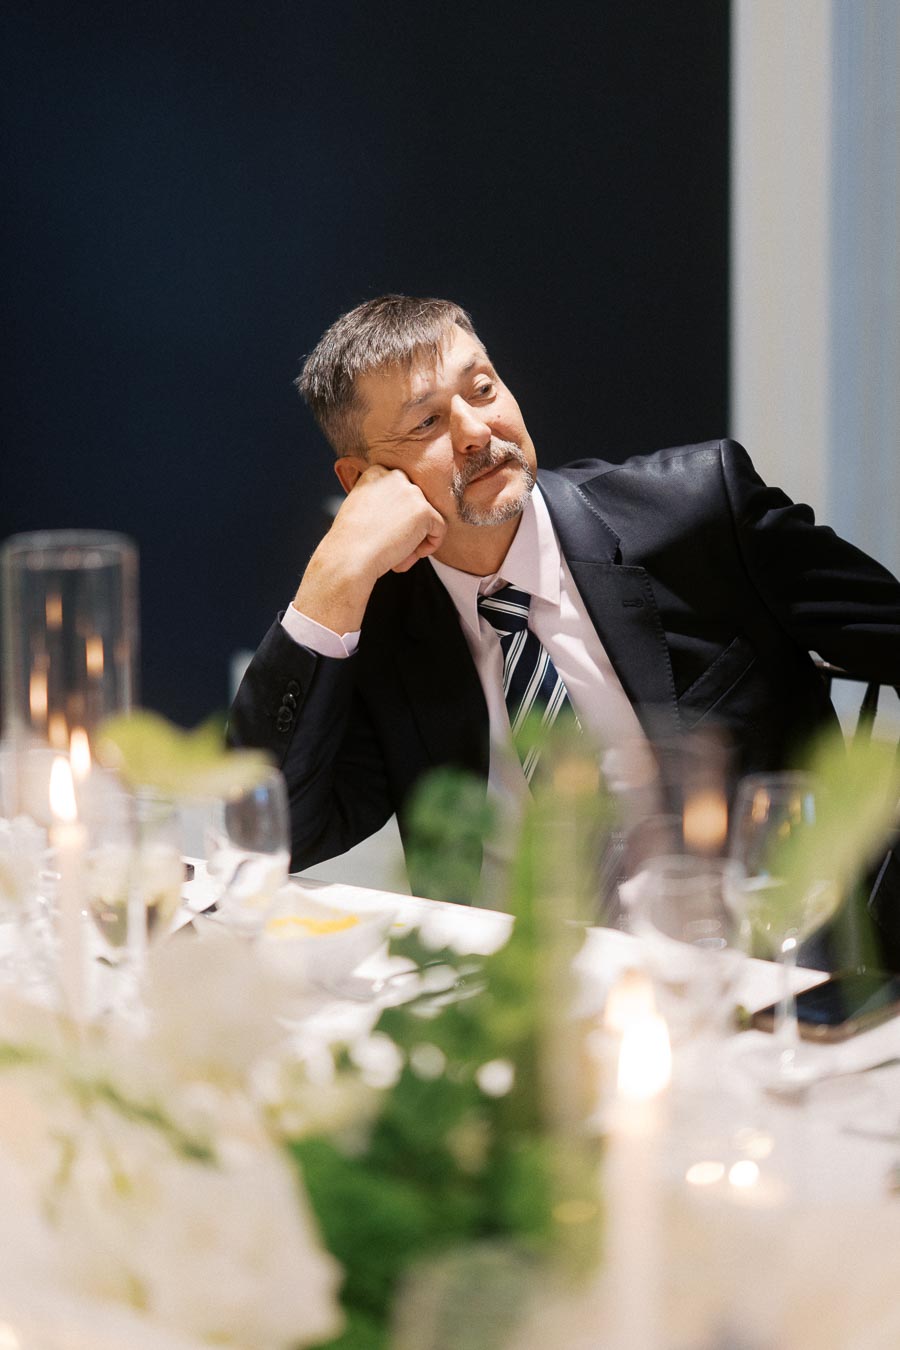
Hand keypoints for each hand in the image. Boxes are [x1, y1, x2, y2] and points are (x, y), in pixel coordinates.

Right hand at [292, 465, 445, 632]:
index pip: (400, 492)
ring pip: (426, 518)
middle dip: (407, 527)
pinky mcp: (424, 511)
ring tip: (396, 554)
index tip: (383, 532)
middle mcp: (396, 477)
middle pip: (415, 504)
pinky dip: (430, 546)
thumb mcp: (360, 508)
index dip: (396, 516)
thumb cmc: (350, 541)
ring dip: (415, 538)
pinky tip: (408, 555)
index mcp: (376, 473)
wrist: (349, 555)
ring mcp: (412, 492)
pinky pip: (440, 529)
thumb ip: (381, 501)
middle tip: (390, 545)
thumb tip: (402, 515)